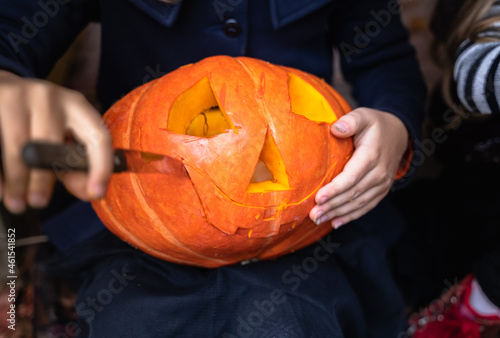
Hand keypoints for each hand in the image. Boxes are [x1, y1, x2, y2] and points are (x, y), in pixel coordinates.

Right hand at [0, 70, 112, 213]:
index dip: (101, 167)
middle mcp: (50, 97)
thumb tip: (88, 191)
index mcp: (76, 106)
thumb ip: (74, 164)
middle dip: (44, 180)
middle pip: (50, 143)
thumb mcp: (62, 133)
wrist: (2, 86)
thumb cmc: (37, 117)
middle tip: (40, 203)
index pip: (98, 136)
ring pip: (19, 145)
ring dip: (17, 180)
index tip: (96, 192)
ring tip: (17, 202)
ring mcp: (19, 95)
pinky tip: (1, 189)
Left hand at [309, 107, 408, 227]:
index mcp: (372, 155)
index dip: (336, 189)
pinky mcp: (381, 191)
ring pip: (359, 203)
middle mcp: (379, 173)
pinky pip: (366, 206)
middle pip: (353, 193)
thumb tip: (336, 129)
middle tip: (313, 214)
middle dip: (332, 205)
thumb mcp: (364, 116)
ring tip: (319, 219)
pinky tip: (335, 222)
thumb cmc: (375, 125)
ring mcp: (382, 184)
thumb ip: (351, 121)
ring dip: (338, 213)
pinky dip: (351, 216)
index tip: (318, 197)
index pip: (352, 176)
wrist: (398, 134)